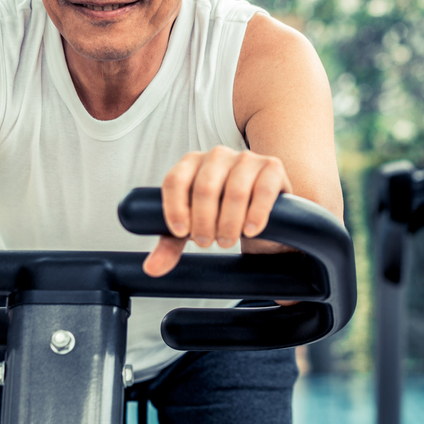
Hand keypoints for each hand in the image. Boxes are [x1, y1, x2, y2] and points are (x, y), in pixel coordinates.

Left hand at [143, 146, 292, 277]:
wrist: (261, 215)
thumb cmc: (221, 215)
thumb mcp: (193, 229)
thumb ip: (170, 246)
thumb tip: (152, 268)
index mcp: (192, 163)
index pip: (175, 180)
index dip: (174, 208)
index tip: (180, 232)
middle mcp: (217, 155)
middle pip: (204, 188)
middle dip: (204, 222)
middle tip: (207, 242)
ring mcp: (246, 158)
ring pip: (234, 191)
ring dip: (229, 222)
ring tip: (227, 241)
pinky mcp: (272, 167)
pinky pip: (263, 190)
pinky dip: (256, 214)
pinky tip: (250, 230)